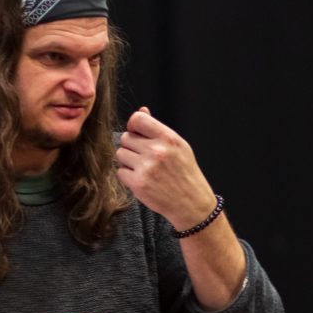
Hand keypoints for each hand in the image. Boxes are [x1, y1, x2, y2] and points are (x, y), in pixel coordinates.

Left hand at [115, 107, 217, 230]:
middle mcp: (157, 150)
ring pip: (120, 154)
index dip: (133, 126)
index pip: (137, 119)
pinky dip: (128, 176)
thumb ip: (157, 129)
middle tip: (143, 156)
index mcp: (168, 138)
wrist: (191, 203)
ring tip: (143, 168)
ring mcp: (147, 167)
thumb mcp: (178, 146)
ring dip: (128, 161)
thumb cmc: (185, 173)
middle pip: (125, 138)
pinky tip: (142, 179)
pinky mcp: (138, 184)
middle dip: (131, 146)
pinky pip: (120, 172)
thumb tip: (142, 110)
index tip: (137, 134)